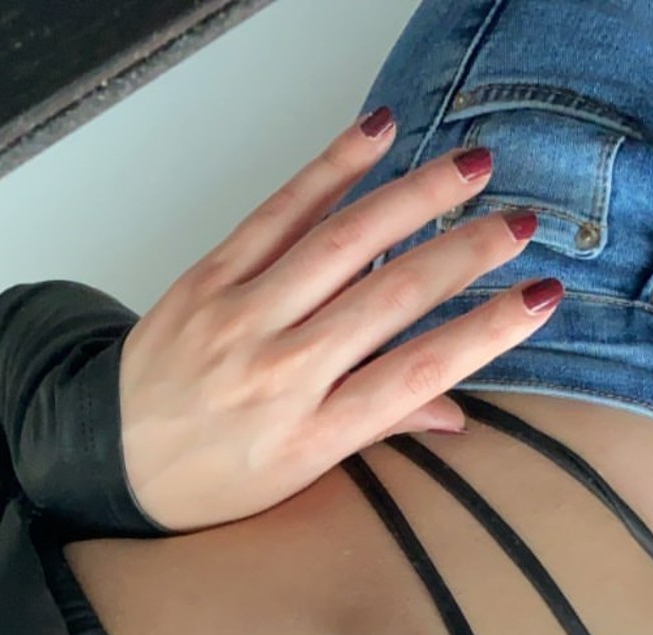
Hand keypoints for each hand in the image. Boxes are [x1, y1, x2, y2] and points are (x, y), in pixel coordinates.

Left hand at [118, 111, 561, 531]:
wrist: (112, 460)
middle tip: (519, 224)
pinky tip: (377, 136)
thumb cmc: (213, 480)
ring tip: (472, 166)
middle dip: (466, 254)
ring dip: (415, 197)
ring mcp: (241, 320)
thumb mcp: (298, 477)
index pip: (416, 376)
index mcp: (312, 436)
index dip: (485, 334)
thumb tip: (452, 411)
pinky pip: (278, 213)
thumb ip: (375, 429)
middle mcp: (280, 375)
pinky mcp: (208, 278)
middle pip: (391, 301)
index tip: (540, 298)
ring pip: (343, 244)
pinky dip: (329, 170)